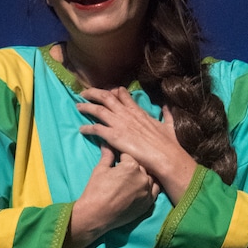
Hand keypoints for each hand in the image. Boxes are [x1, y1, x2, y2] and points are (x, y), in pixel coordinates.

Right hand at [64, 145, 159, 247]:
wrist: (96, 215)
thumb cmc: (96, 191)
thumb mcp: (100, 169)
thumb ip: (107, 155)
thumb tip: (106, 143)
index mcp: (132, 166)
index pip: (129, 155)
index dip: (121, 157)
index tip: (118, 160)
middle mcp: (143, 177)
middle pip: (141, 166)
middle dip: (132, 167)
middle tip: (123, 172)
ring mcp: (147, 191)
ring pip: (149, 178)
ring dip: (142, 177)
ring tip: (131, 181)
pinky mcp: (148, 204)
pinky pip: (154, 191)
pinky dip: (149, 188)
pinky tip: (142, 188)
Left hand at [76, 87, 196, 203]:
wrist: (165, 156)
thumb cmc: (168, 143)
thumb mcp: (169, 125)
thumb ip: (166, 114)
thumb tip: (167, 106)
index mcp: (138, 111)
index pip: (123, 95)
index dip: (113, 92)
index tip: (107, 91)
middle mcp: (126, 114)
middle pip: (106, 97)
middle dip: (94, 93)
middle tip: (85, 93)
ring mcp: (119, 124)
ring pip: (98, 110)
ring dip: (87, 106)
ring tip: (78, 105)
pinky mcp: (114, 136)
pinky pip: (96, 129)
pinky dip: (87, 128)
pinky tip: (81, 129)